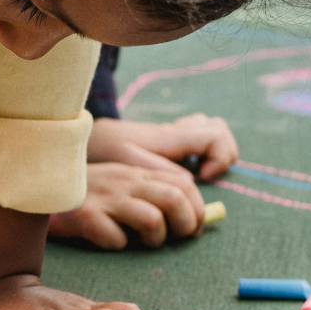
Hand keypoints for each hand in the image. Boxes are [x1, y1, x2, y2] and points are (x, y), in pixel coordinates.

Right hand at [48, 162, 204, 248]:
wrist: (38, 187)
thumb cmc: (86, 195)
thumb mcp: (120, 183)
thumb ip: (152, 193)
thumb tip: (191, 218)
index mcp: (137, 172)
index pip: (184, 183)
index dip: (197, 209)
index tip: (192, 229)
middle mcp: (125, 181)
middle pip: (175, 198)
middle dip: (185, 225)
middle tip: (173, 239)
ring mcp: (105, 198)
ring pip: (152, 219)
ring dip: (155, 239)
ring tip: (141, 242)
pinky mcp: (85, 217)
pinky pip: (116, 239)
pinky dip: (117, 245)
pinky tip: (107, 240)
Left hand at [87, 114, 237, 180]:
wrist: (88, 137)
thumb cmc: (105, 150)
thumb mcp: (128, 162)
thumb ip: (158, 170)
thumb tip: (188, 180)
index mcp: (170, 137)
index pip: (215, 136)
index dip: (220, 157)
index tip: (202, 177)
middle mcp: (176, 132)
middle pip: (219, 129)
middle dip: (222, 154)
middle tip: (203, 176)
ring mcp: (173, 134)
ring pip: (210, 129)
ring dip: (212, 151)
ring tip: (198, 173)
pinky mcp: (166, 140)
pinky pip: (196, 137)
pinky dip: (200, 152)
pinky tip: (184, 169)